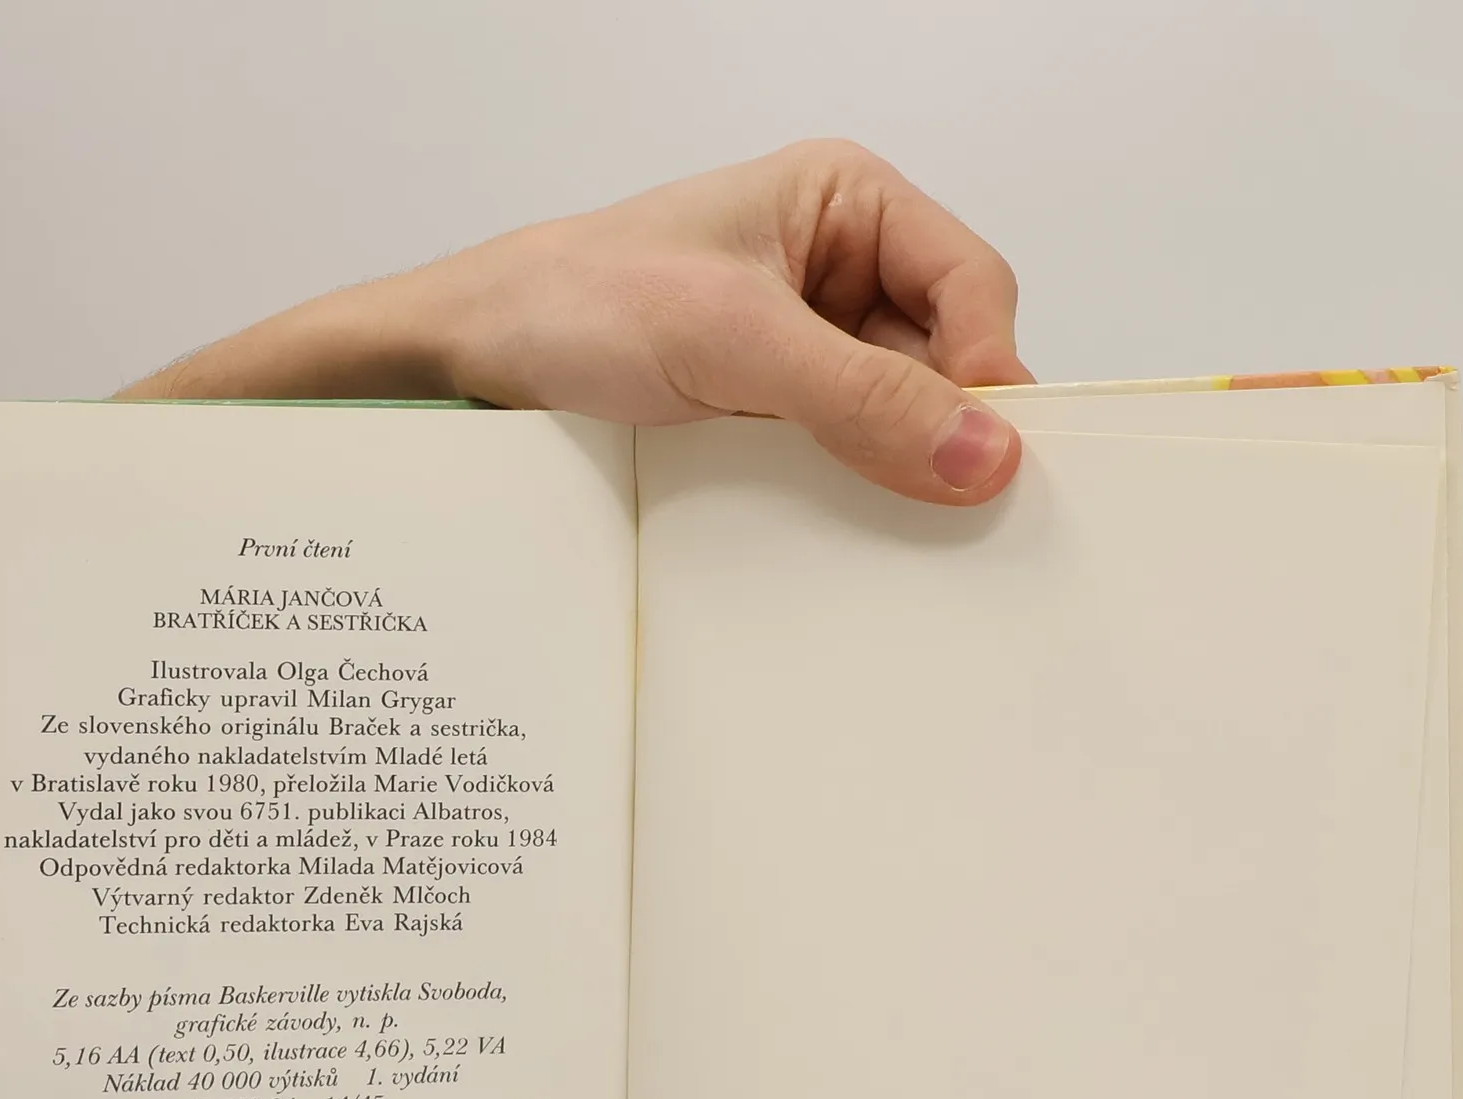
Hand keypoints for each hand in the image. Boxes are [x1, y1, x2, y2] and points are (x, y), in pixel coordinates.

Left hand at [129, 141, 1030, 504]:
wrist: (471, 364)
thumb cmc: (578, 306)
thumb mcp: (732, 341)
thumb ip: (861, 396)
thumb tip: (986, 454)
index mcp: (846, 203)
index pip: (971, 284)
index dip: (989, 370)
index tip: (990, 460)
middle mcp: (838, 269)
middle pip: (945, 357)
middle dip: (943, 429)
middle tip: (951, 515)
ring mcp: (803, 347)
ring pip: (897, 417)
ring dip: (893, 471)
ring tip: (888, 530)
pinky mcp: (769, 412)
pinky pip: (841, 456)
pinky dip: (848, 494)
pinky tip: (839, 531)